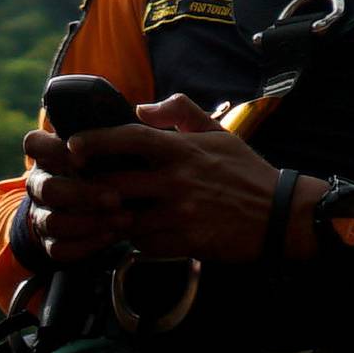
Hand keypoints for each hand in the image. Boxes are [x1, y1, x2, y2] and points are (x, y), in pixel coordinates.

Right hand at [20, 126, 129, 266]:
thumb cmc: (115, 165)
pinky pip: (60, 248)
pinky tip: (111, 237)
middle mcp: (41, 183)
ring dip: (88, 222)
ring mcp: (43, 214)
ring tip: (122, 220)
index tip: (80, 153)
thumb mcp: (116, 144)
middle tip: (116, 197)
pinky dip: (86, 244)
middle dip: (82, 193)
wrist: (105, 204)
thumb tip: (143, 111)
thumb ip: (128, 127)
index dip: (52, 149)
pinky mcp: (52, 242)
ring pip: (53, 221)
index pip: (32, 144)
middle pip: (47, 188)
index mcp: (50, 154)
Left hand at [60, 93, 314, 264]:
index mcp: (182, 149)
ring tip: (106, 215)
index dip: (96, 140)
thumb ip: (179, 112)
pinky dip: (136, 240)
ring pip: (126, 218)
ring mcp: (181, 213)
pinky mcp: (187, 242)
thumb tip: (140, 108)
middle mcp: (178, 180)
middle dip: (92, 189)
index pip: (129, 138)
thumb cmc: (246, 171)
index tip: (73, 146)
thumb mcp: (217, 132)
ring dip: (113, 218)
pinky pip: (146, 244)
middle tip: (80, 190)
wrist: (281, 215)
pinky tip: (140, 233)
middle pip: (116, 183)